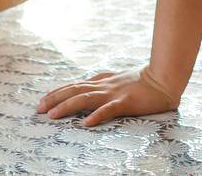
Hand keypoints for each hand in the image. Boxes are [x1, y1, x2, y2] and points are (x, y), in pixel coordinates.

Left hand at [37, 67, 178, 126]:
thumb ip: (102, 82)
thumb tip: (87, 85)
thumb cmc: (141, 81)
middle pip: (74, 90)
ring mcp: (114, 93)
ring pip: (86, 99)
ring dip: (67, 106)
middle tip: (38, 108)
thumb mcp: (117, 80)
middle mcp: (104, 86)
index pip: (74, 85)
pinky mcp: (126, 102)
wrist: (163, 79)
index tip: (43, 100)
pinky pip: (109, 110)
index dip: (57, 92)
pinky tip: (86, 123)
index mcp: (102, 81)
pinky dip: (97, 116)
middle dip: (55, 99)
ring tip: (52, 115)